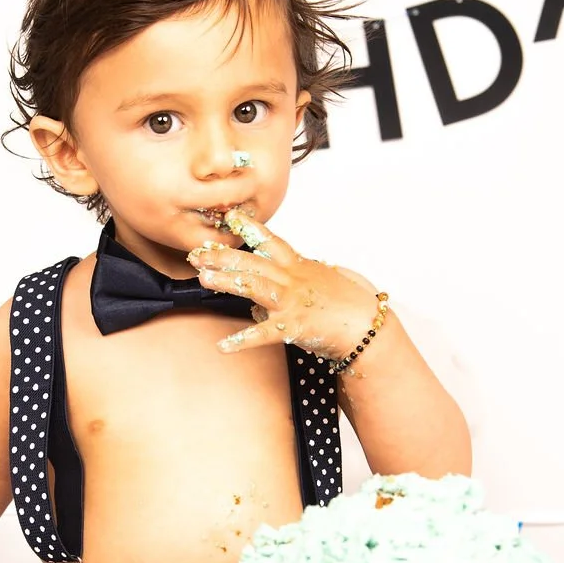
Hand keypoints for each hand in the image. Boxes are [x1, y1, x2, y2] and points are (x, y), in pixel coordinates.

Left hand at [187, 208, 376, 357]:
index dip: (249, 228)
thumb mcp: (315, 285)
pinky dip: (242, 341)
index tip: (230, 216)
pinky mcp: (294, 326)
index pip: (270, 241)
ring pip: (255, 286)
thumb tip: (258, 305)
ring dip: (227, 281)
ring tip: (204, 279)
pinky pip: (264, 334)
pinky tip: (223, 346)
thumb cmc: (343, 305)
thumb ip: (285, 289)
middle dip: (223, 256)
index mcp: (298, 265)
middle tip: (197, 254)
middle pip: (253, 262)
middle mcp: (293, 278)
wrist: (366, 325)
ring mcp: (292, 301)